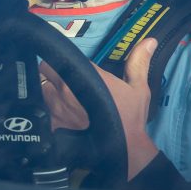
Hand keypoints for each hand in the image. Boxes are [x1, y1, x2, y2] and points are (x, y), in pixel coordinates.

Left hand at [39, 37, 160, 180]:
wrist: (124, 148)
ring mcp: (56, 106)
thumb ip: (138, 62)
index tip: (71, 65)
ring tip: (61, 98)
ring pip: (41, 88)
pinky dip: (46, 109)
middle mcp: (67, 88)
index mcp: (86, 75)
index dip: (67, 60)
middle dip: (52, 71)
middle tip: (63, 79)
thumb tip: (149, 41)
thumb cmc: (130, 118)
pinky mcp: (52, 123)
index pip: (65, 56)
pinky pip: (41, 109)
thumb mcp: (138, 88)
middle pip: (46, 69)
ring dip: (48, 90)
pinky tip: (57, 114)